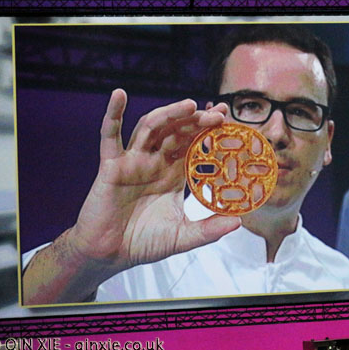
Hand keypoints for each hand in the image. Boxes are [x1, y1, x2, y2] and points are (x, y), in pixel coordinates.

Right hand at [24, 89, 240, 303]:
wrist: (109, 254)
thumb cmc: (143, 243)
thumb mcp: (182, 236)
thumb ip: (208, 230)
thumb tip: (238, 222)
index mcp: (173, 175)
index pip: (194, 146)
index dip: (210, 132)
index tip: (228, 120)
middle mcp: (155, 162)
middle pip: (177, 132)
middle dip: (197, 121)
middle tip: (218, 113)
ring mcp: (133, 160)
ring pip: (151, 128)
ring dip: (169, 114)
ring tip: (190, 105)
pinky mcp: (111, 165)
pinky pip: (110, 136)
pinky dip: (113, 114)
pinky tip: (119, 95)